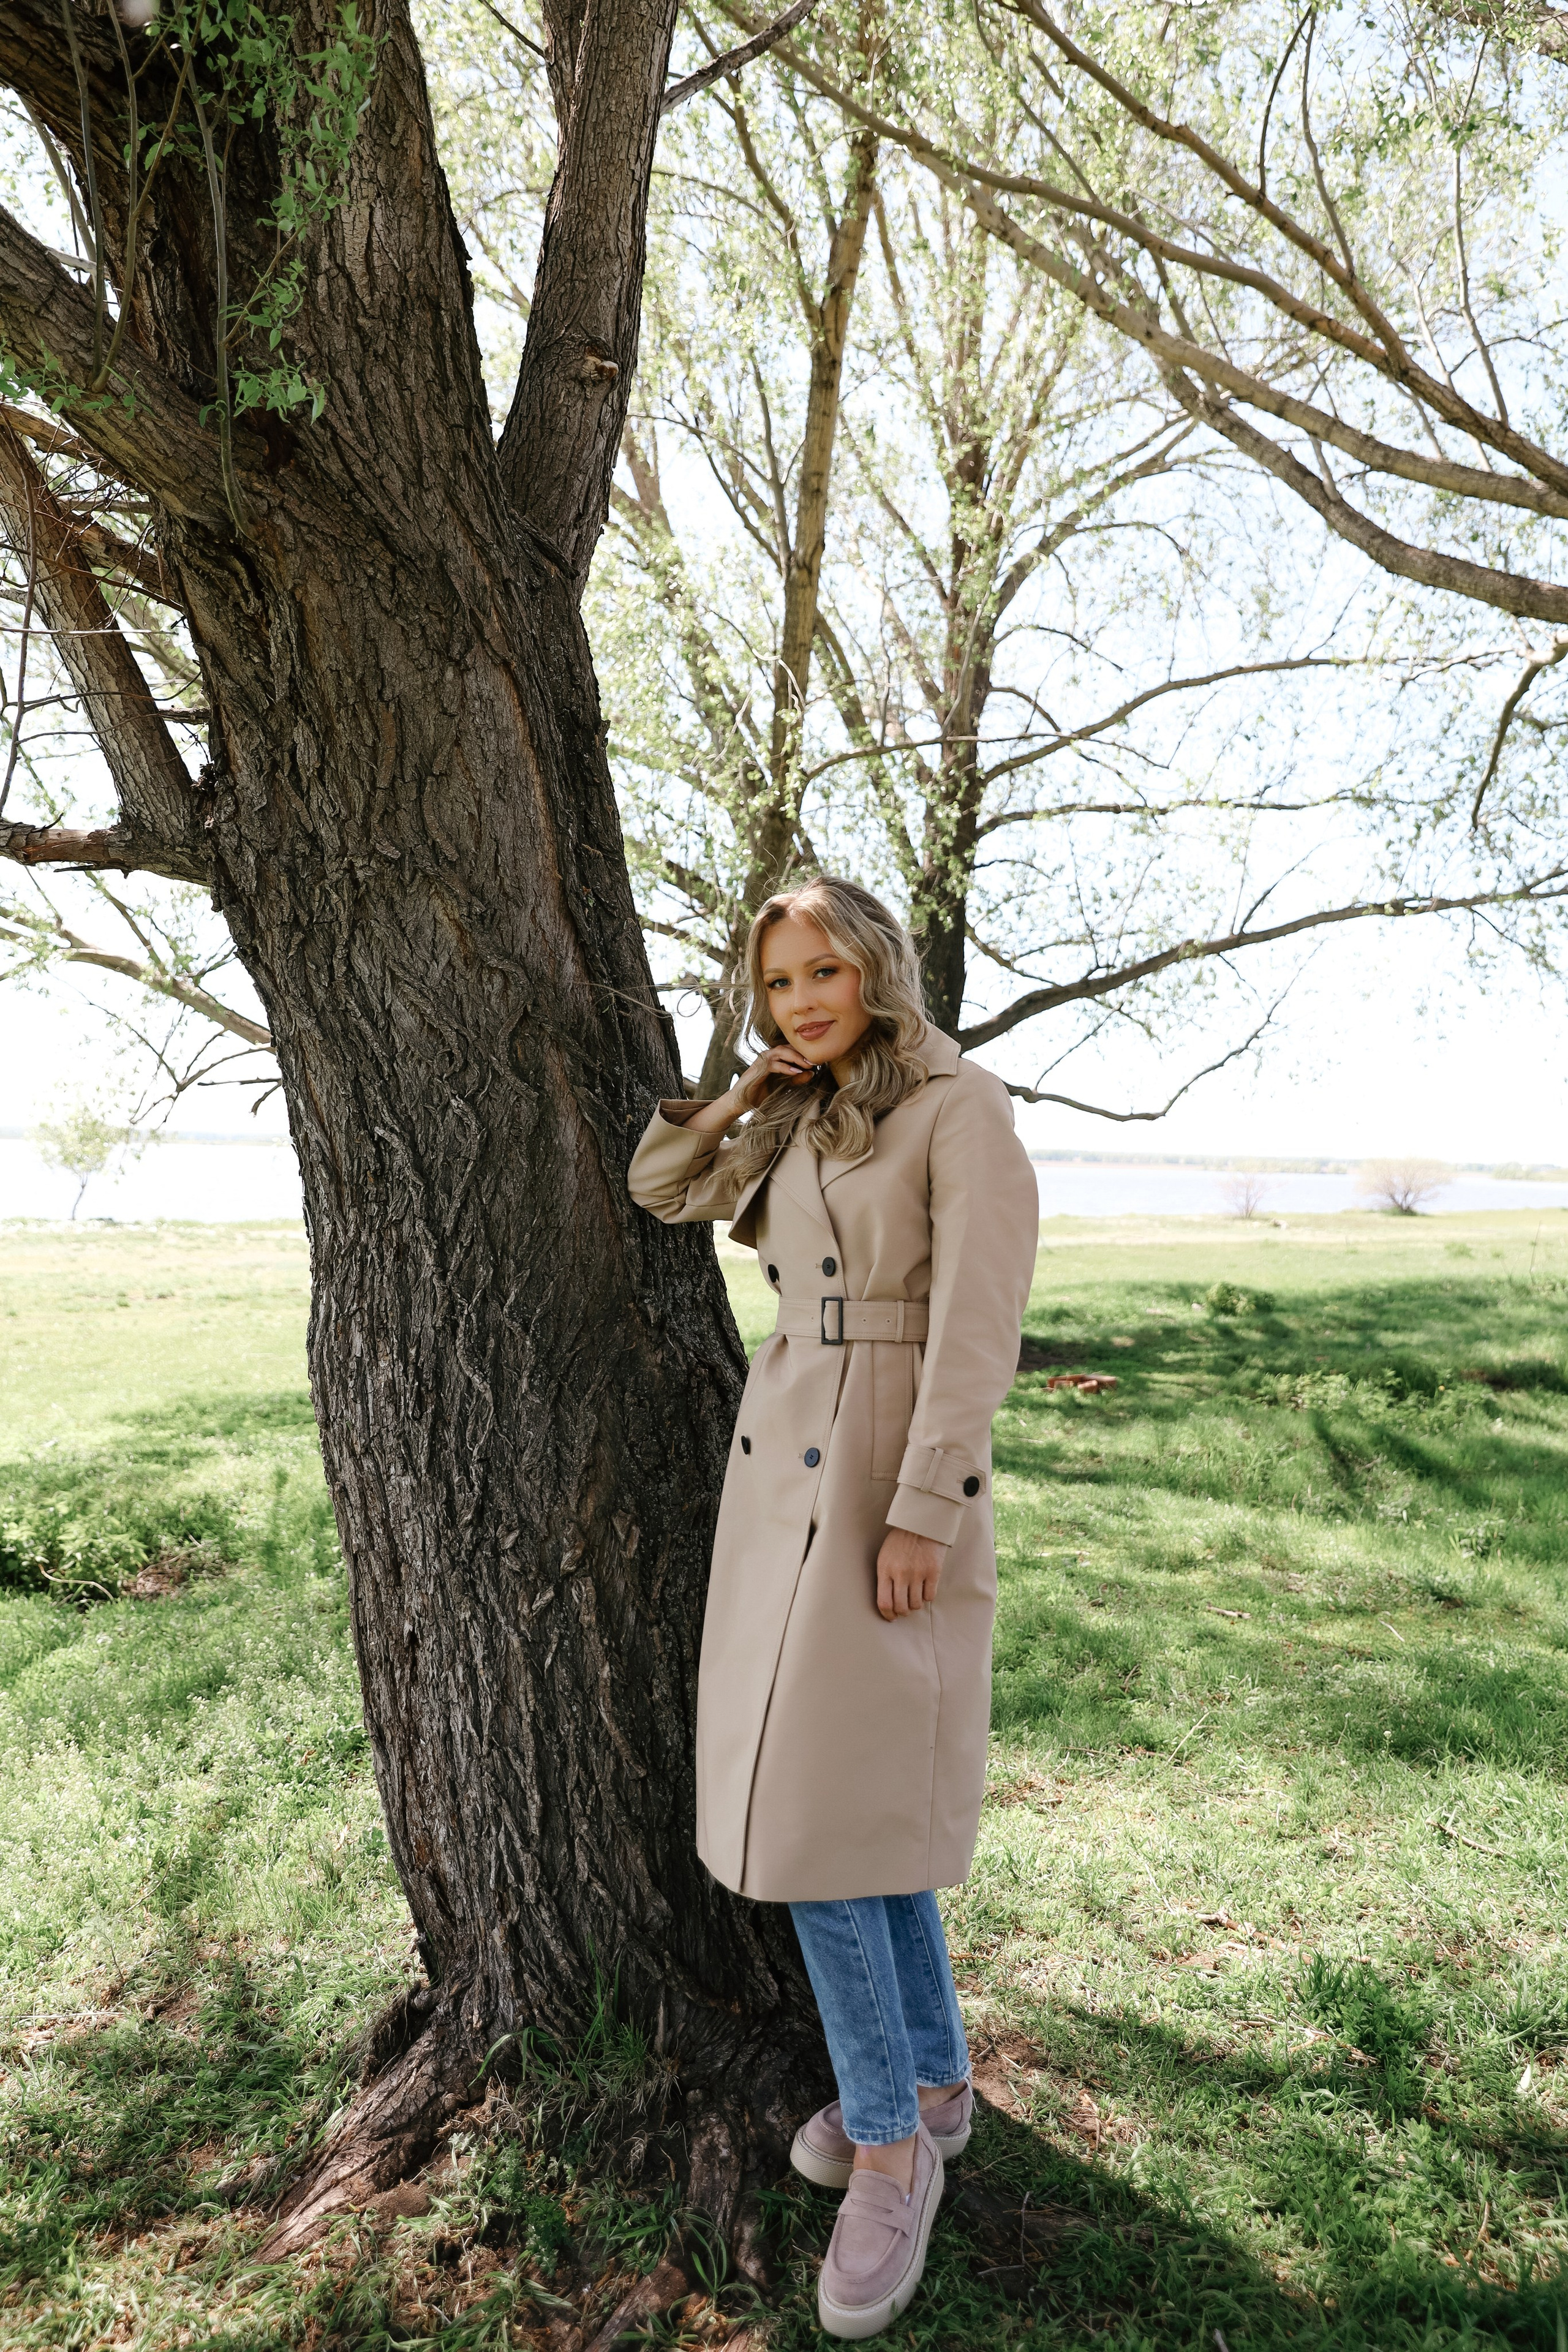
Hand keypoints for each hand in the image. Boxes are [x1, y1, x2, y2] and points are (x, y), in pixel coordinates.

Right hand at [688, 1042, 817, 1132]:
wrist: (741, 1102)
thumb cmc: (761, 1094)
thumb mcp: (783, 1086)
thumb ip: (795, 1079)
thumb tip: (812, 1073)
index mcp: (774, 1058)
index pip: (791, 1049)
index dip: (804, 1053)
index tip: (818, 1060)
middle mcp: (768, 1056)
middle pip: (787, 1047)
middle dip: (802, 1053)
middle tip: (816, 1061)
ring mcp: (762, 1061)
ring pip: (781, 1051)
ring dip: (796, 1057)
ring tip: (808, 1065)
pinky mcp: (757, 1068)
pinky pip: (774, 1064)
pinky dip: (786, 1067)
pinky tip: (797, 1072)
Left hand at [876, 1527, 947, 1619]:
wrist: (920, 1522)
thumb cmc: (900, 1540)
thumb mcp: (885, 1556)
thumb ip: (885, 1577)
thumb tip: (888, 1601)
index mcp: (885, 1569)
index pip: (883, 1602)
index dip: (887, 1615)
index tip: (891, 1617)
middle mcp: (900, 1573)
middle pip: (901, 1607)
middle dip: (902, 1613)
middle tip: (904, 1610)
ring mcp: (918, 1573)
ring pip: (916, 1604)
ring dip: (915, 1605)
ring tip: (914, 1598)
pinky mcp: (933, 1571)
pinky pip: (930, 1596)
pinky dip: (927, 1597)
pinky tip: (925, 1589)